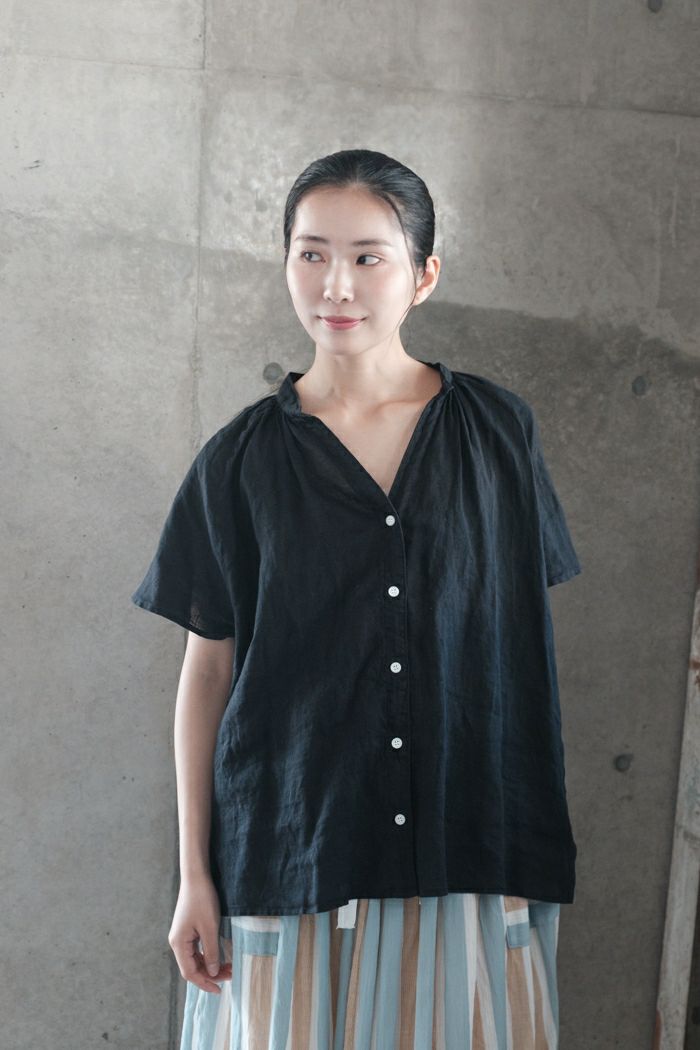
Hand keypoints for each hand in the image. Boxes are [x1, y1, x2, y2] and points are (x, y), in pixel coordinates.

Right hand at [168, 872, 232, 993]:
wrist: (196, 877)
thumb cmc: (202, 900)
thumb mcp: (210, 928)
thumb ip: (211, 952)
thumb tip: (211, 973)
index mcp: (179, 944)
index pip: (189, 972)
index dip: (204, 983)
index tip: (220, 990)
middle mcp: (177, 942)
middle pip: (192, 967)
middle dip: (210, 974)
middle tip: (230, 976)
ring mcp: (182, 935)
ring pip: (194, 959)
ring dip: (210, 965)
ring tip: (228, 967)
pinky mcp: (187, 929)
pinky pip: (196, 949)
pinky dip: (207, 955)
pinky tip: (219, 957)